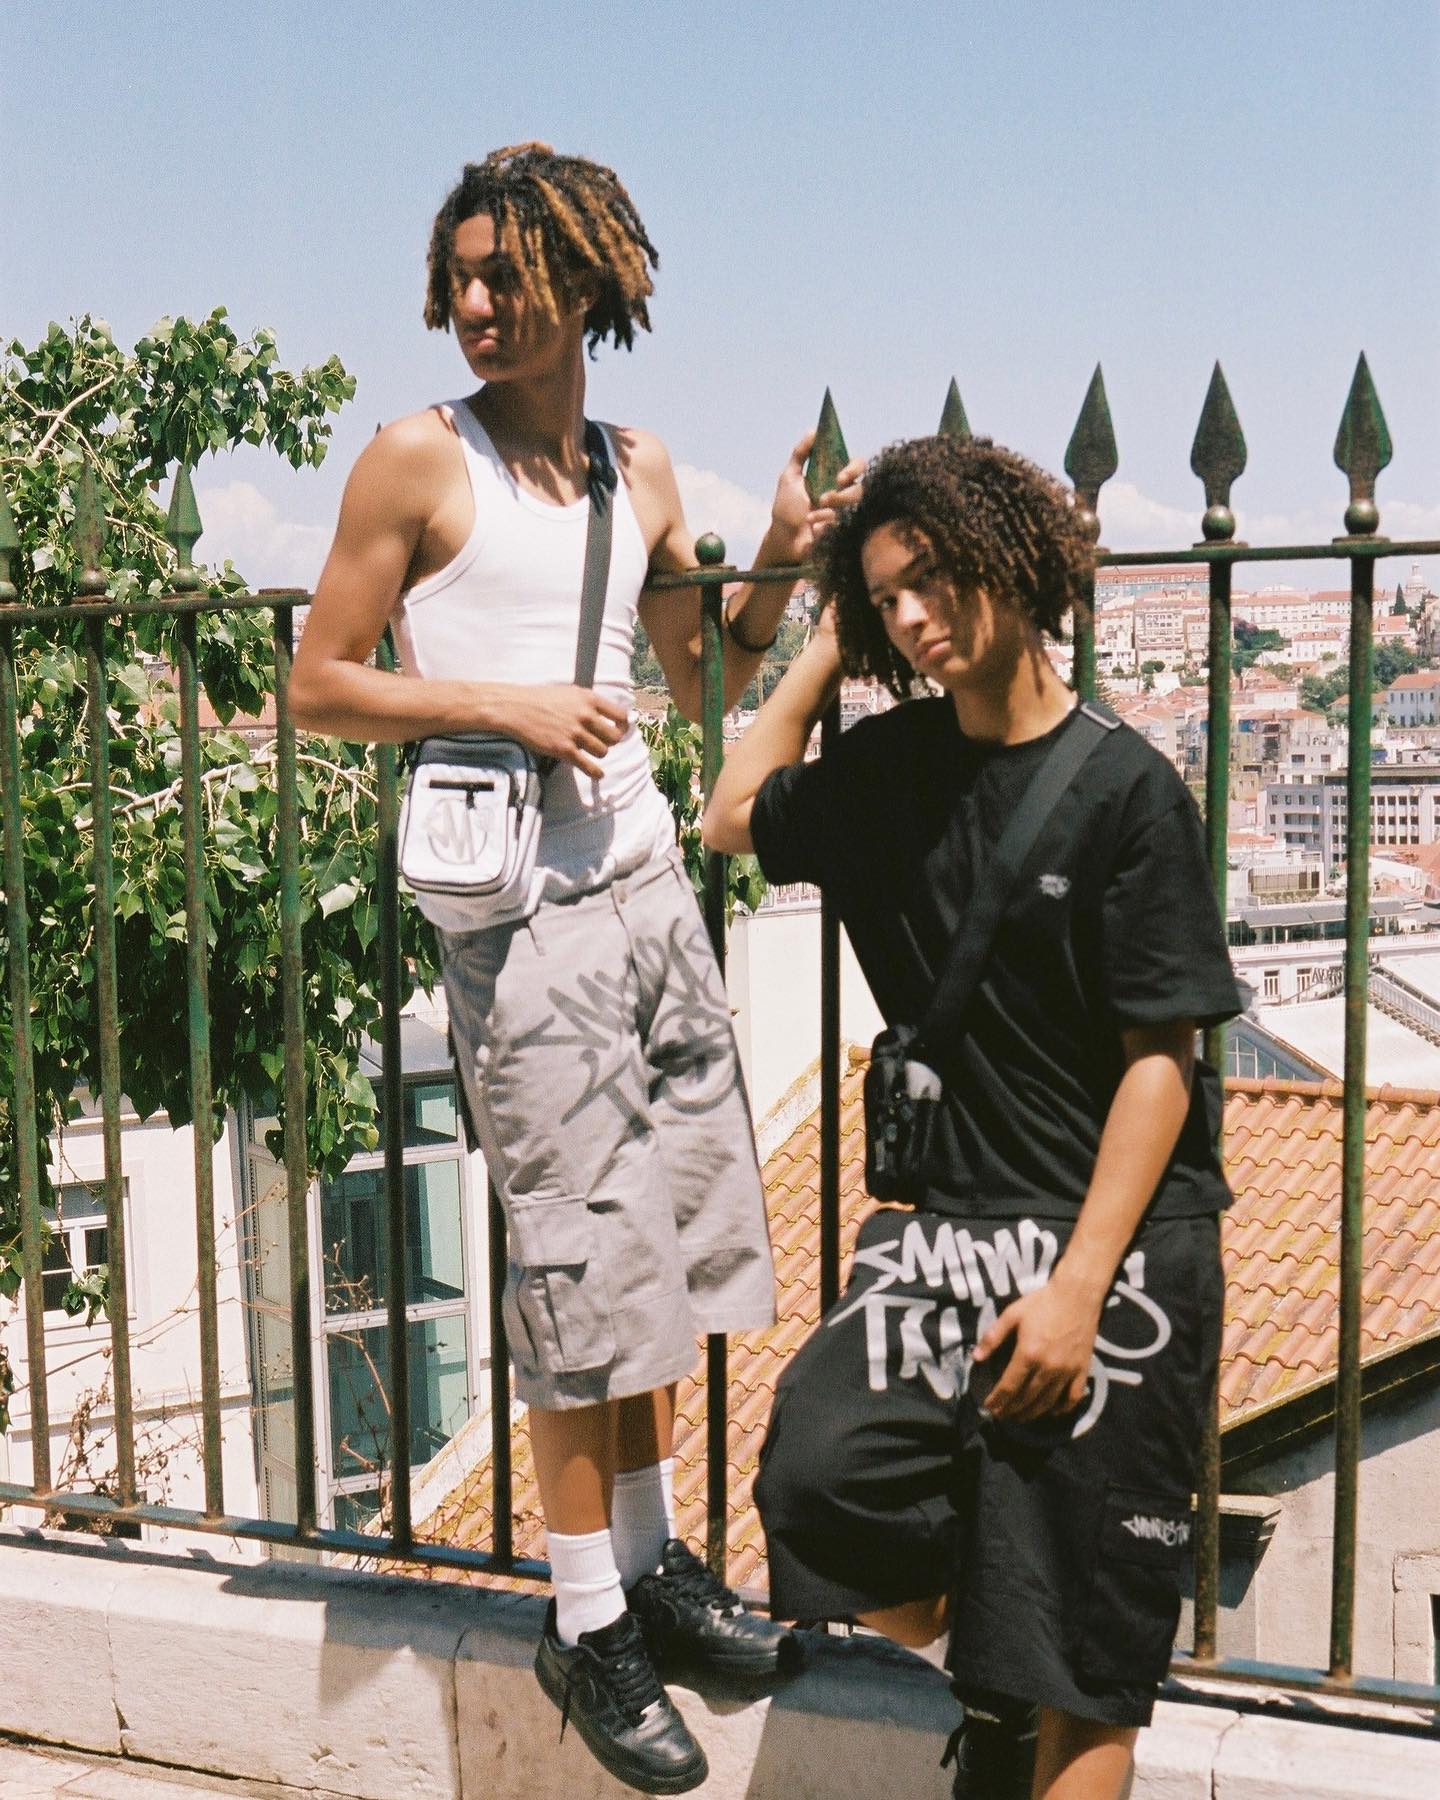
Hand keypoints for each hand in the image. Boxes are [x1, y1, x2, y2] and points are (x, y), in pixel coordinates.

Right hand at [499, 685, 629, 779]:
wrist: (515, 707)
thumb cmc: (540, 699)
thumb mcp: (569, 692)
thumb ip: (588, 703)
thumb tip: (605, 715)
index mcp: (588, 699)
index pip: (620, 715)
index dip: (622, 726)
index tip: (619, 731)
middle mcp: (585, 715)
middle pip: (614, 737)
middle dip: (610, 742)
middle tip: (602, 743)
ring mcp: (574, 733)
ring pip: (603, 751)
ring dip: (598, 754)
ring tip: (591, 752)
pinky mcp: (563, 749)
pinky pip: (588, 765)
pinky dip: (595, 772)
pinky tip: (598, 774)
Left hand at [767, 429, 864, 562]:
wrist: (783, 540)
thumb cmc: (786, 509)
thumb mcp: (789, 478)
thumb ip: (800, 454)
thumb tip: (814, 431)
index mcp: (834, 478)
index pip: (857, 466)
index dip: (854, 469)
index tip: (841, 477)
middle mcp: (843, 495)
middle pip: (859, 489)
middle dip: (841, 496)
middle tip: (824, 499)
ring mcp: (846, 515)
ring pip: (853, 509)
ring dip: (830, 512)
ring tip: (811, 518)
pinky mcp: (844, 532)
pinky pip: (843, 527)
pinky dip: (824, 527)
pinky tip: (813, 530)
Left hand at [971, 1271, 1104, 1422]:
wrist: (1077, 1295)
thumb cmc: (1042, 1302)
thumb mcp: (1012, 1314)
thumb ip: (993, 1337)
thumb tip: (975, 1357)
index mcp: (1028, 1353)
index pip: (1009, 1386)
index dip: (997, 1400)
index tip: (989, 1408)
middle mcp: (1047, 1367)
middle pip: (1027, 1398)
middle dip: (1011, 1410)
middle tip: (1001, 1415)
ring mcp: (1067, 1371)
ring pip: (1048, 1402)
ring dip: (1032, 1413)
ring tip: (1021, 1417)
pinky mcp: (1082, 1370)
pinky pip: (1073, 1397)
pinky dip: (1063, 1408)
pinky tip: (1053, 1412)